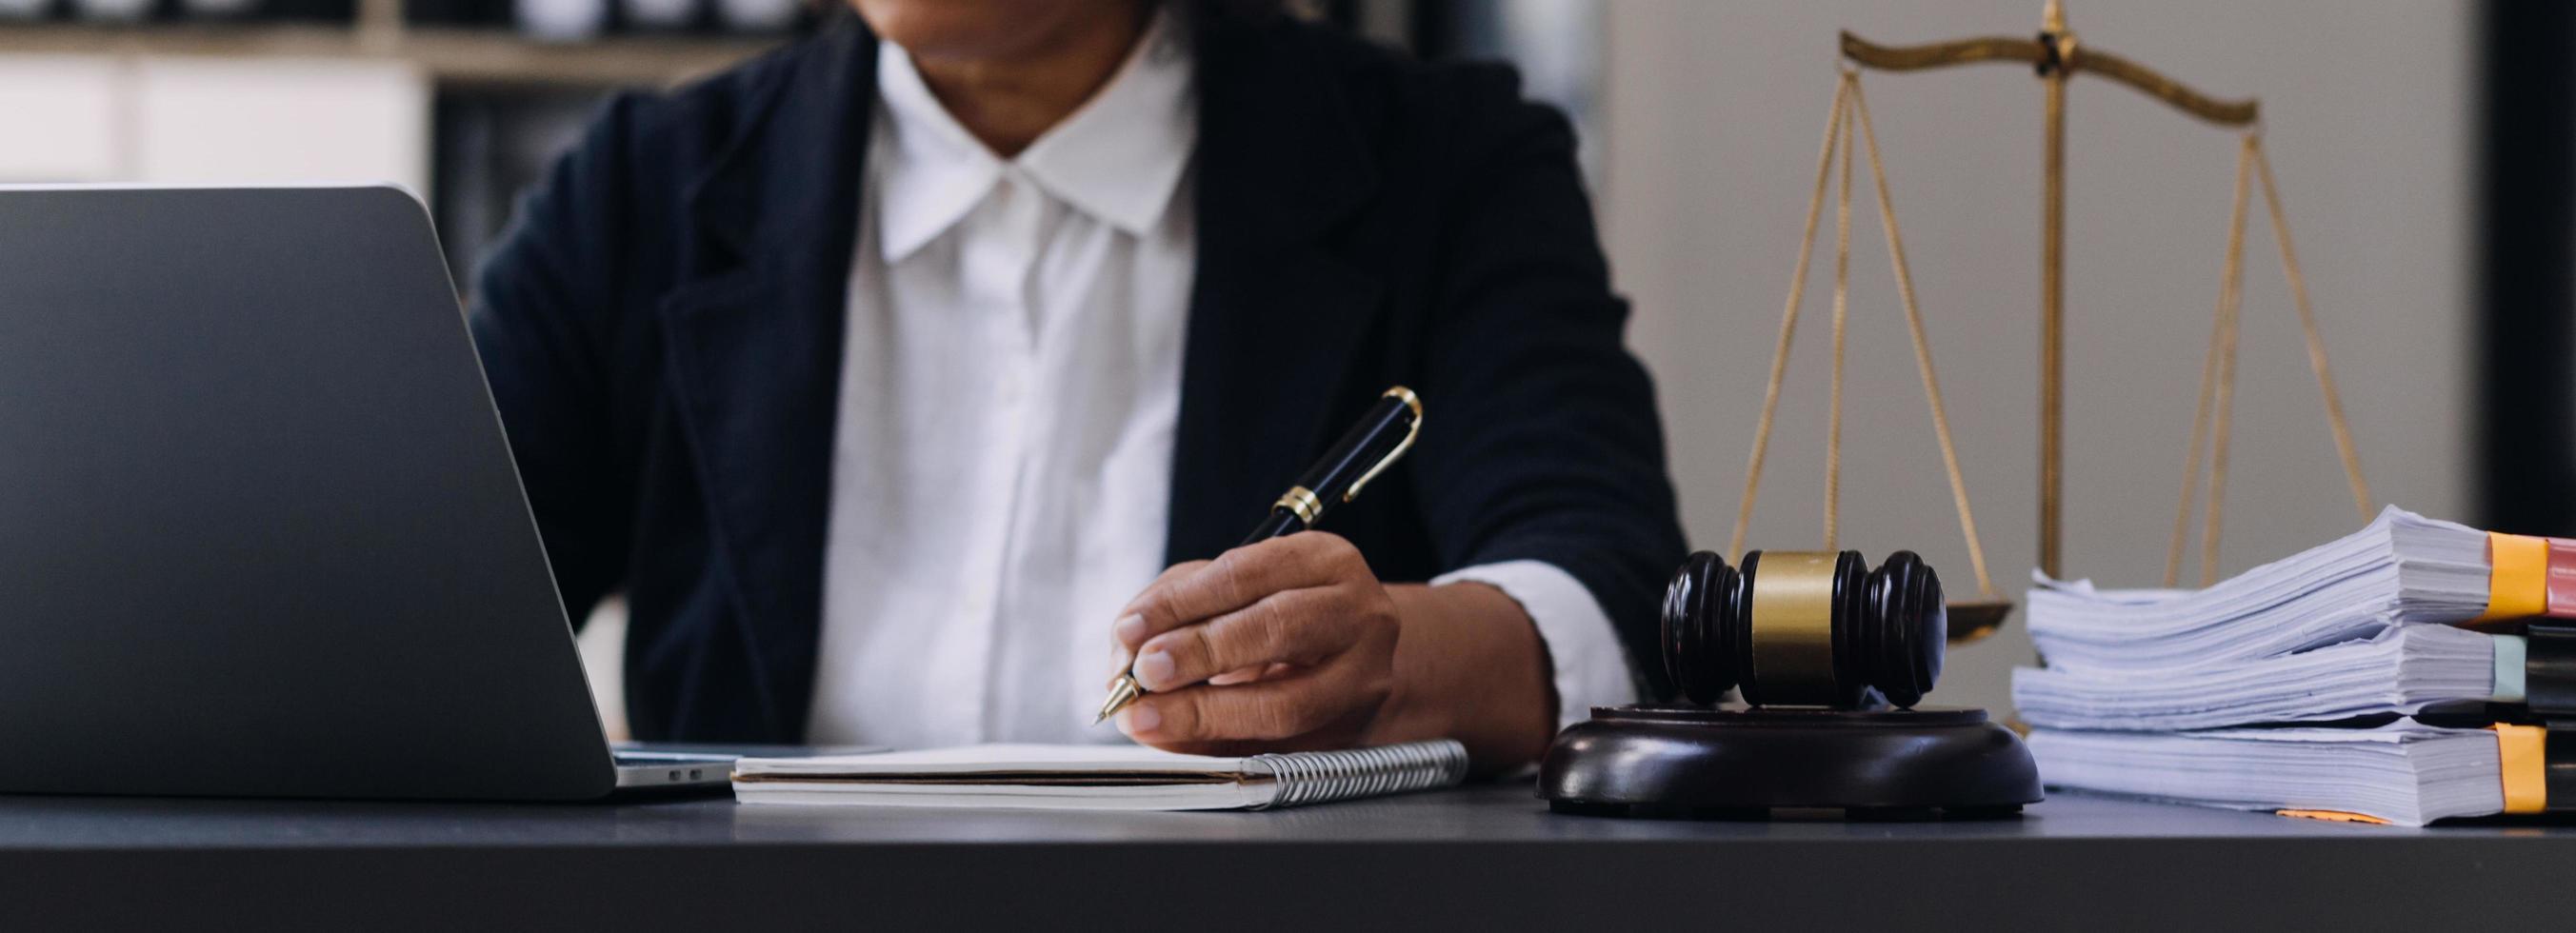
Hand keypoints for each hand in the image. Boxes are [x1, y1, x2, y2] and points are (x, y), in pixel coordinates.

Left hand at [1108, 532, 1398, 754]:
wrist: (1357, 660)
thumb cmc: (1287, 613)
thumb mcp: (1240, 588)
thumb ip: (1179, 608)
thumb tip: (1125, 654)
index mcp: (1324, 560)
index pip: (1245, 573)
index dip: (1181, 604)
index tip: (1130, 631)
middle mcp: (1357, 613)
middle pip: (1277, 628)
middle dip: (1199, 652)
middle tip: (1144, 672)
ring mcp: (1364, 677)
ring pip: (1286, 702)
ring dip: (1205, 712)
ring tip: (1148, 717)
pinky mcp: (1353, 732)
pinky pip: (1277, 750)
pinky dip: (1218, 747)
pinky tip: (1178, 742)